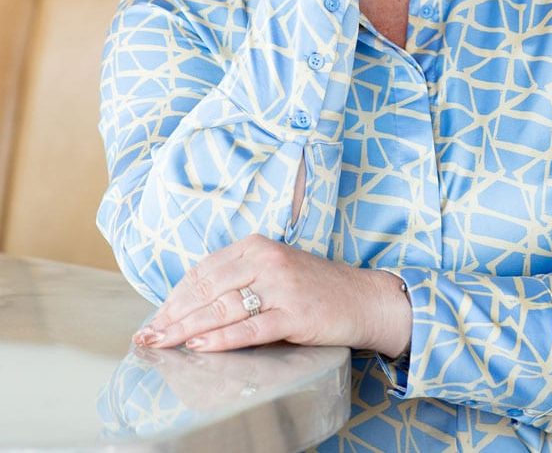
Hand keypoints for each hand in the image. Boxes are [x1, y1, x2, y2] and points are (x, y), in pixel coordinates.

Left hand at [131, 235, 411, 357]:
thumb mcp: (274, 269)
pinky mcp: (294, 314)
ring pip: (223, 309)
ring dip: (187, 328)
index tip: (154, 317)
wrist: (363, 297)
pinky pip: (251, 328)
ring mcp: (281, 286)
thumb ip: (239, 277)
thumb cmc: (313, 287)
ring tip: (163, 343)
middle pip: (207, 289)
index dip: (174, 296)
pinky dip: (222, 338)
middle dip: (172, 315)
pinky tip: (200, 346)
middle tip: (148, 336)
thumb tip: (191, 303)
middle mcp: (266, 260)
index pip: (203, 271)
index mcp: (256, 245)